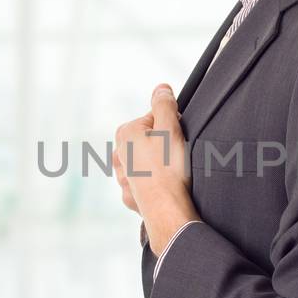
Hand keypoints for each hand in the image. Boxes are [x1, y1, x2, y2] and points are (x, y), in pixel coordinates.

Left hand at [113, 83, 197, 251]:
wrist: (167, 209)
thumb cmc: (168, 169)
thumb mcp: (170, 127)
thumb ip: (164, 104)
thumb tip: (161, 88)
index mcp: (125, 133)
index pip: (154, 118)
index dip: (172, 125)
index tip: (178, 138)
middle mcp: (118, 154)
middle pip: (149, 140)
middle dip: (164, 146)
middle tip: (177, 157)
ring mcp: (123, 178)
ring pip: (146, 163)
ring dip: (159, 166)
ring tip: (171, 174)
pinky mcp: (131, 197)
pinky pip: (146, 185)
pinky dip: (155, 186)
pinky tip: (166, 188)